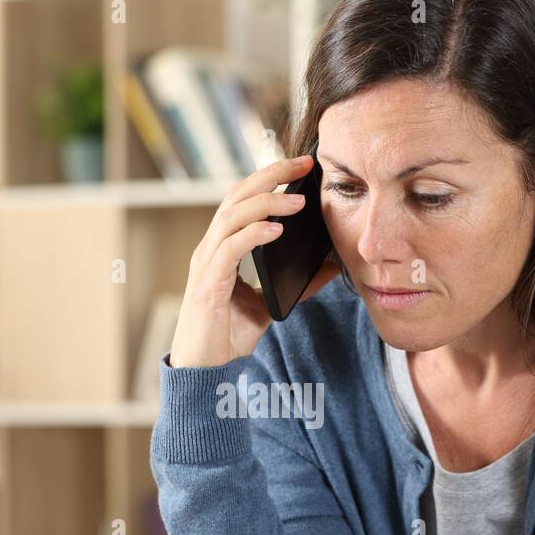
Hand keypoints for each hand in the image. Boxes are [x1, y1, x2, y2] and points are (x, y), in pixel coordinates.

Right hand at [169, 153, 339, 367]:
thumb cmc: (228, 336)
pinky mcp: (207, 286)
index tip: (303, 166)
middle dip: (271, 175)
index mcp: (222, 247)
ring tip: (297, 200)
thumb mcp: (269, 304)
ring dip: (266, 204)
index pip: (243, 199)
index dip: (270, 178)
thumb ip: (296, 285)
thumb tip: (330, 267)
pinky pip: (229, 250)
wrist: (204, 371)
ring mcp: (206, 265)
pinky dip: (253, 236)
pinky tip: (277, 231)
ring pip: (232, 217)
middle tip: (304, 164)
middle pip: (236, 196)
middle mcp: (210, 249)